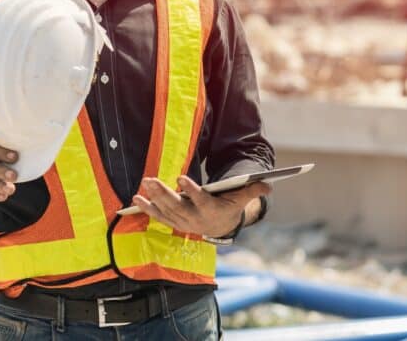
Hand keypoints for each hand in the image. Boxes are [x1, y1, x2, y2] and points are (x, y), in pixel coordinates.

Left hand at [132, 176, 269, 236]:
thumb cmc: (229, 206)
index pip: (200, 201)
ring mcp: (182, 222)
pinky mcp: (173, 222)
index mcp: (211, 211)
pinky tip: (136, 198)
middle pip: (177, 206)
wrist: (220, 228)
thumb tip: (270, 184)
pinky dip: (147, 208)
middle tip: (150, 180)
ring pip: (166, 210)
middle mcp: (194, 219)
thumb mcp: (241, 199)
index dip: (191, 191)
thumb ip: (252, 190)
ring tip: (144, 184)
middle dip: (163, 193)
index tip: (181, 178)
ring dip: (153, 198)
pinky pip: (158, 216)